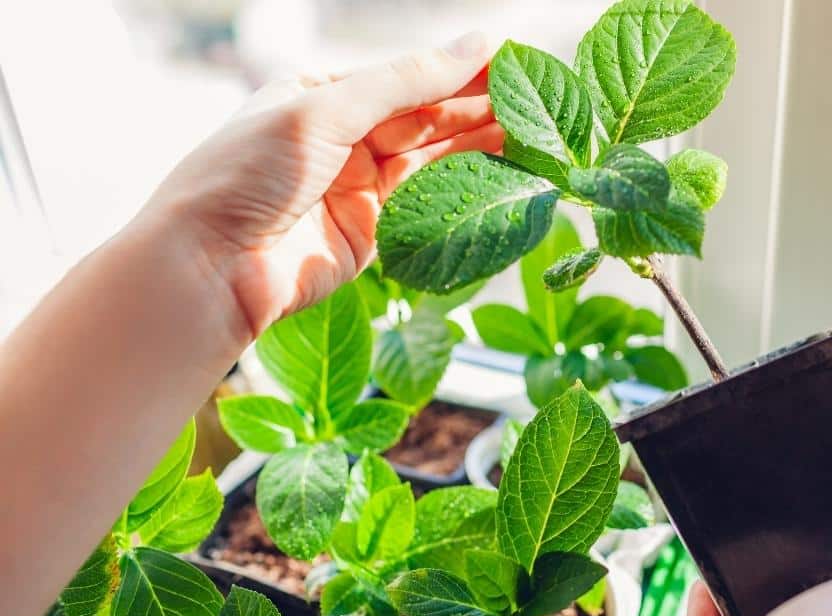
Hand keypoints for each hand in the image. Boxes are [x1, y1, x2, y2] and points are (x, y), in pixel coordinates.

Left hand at [143, 32, 501, 340]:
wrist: (207, 269)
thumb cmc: (246, 174)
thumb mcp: (325, 110)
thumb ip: (406, 82)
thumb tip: (478, 44)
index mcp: (320, 95)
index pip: (405, 77)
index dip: (459, 72)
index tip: (514, 67)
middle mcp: (342, 137)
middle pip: (424, 118)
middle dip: (478, 110)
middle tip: (537, 105)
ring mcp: (358, 187)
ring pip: (432, 160)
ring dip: (480, 148)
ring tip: (534, 135)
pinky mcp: (372, 233)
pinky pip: (428, 205)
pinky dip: (464, 190)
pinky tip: (502, 174)